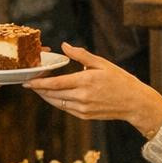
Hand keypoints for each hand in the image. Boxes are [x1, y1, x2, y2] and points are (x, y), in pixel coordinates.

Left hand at [25, 42, 161, 132]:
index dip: (39, 83)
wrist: (134, 102)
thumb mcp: (102, 63)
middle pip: (53, 95)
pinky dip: (58, 102)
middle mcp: (82, 97)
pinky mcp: (85, 116)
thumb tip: (64, 46)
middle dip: (39, 89)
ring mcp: (83, 108)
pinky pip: (66, 109)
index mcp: (85, 81)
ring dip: (47, 96)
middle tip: (31, 83)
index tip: (27, 81)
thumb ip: (81, 55)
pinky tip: (55, 96)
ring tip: (39, 89)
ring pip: (57, 103)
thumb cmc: (120, 80)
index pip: (55, 84)